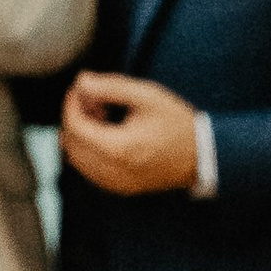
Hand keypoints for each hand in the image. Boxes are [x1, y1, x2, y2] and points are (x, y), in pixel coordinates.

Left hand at [60, 71, 202, 193]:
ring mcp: (115, 183)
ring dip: (80, 136)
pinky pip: (90, 171)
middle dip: (74, 119)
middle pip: (70, 144)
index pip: (74, 126)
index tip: (81, 89)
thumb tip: (81, 81)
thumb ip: (111, 86)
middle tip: (92, 101)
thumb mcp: (146, 96)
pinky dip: (88, 152)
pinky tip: (106, 137)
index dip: (71, 104)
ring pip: (76, 159)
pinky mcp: (120, 188)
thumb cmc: (177, 124)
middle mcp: (113, 171)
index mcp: (118, 148)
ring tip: (101, 118)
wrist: (200, 156)